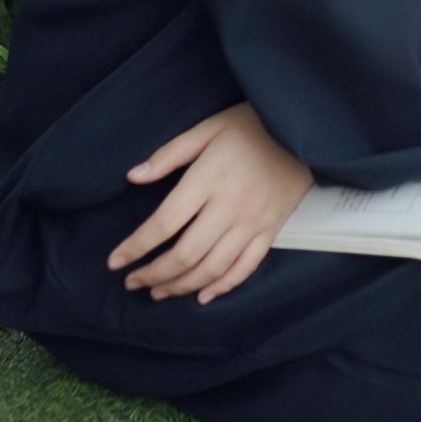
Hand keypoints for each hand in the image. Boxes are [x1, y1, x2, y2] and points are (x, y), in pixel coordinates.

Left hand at [109, 105, 310, 303]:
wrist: (306, 130)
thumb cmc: (252, 125)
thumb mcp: (208, 128)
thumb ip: (169, 154)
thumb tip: (133, 177)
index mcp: (209, 180)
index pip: (164, 224)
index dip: (136, 247)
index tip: (115, 262)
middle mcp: (230, 207)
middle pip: (186, 254)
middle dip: (154, 274)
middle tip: (132, 283)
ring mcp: (254, 222)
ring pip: (213, 267)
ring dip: (181, 286)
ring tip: (159, 292)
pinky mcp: (272, 229)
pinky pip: (247, 267)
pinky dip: (223, 286)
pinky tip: (203, 295)